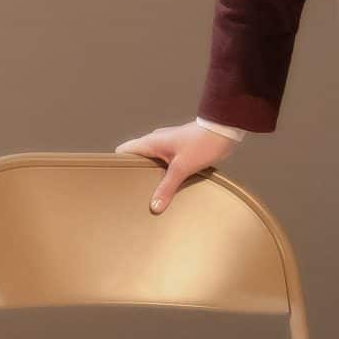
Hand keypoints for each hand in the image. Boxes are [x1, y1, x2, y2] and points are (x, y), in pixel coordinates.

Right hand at [114, 121, 241, 213]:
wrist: (222, 132)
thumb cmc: (202, 142)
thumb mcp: (182, 168)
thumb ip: (167, 188)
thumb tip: (155, 206)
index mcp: (151, 142)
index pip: (123, 150)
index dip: (117, 164)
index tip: (116, 181)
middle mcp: (156, 142)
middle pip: (136, 159)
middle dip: (135, 175)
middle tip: (133, 192)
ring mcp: (167, 146)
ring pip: (151, 162)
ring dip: (151, 175)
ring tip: (149, 192)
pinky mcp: (178, 151)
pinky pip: (164, 164)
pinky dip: (163, 174)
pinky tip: (167, 186)